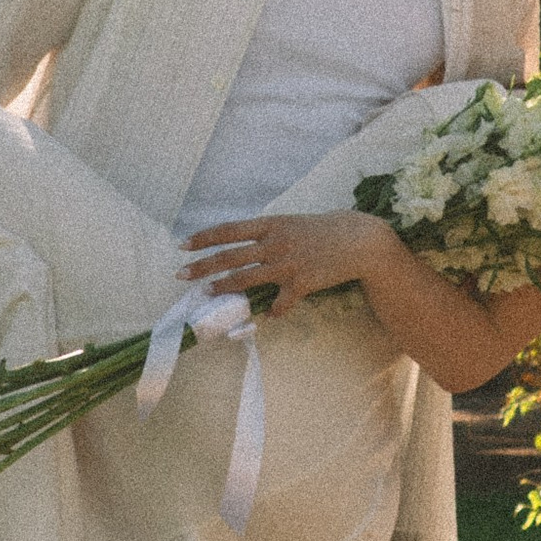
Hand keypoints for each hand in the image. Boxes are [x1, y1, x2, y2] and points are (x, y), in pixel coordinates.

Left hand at [177, 210, 406, 309]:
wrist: (359, 240)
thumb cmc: (322, 230)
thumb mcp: (291, 224)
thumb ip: (267, 235)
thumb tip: (242, 247)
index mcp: (271, 224)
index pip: (229, 230)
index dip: (204, 238)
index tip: (183, 246)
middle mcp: (276, 242)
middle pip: (231, 256)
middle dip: (203, 266)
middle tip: (181, 275)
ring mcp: (289, 263)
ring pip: (248, 278)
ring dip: (225, 288)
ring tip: (207, 294)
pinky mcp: (303, 282)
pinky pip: (282, 302)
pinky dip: (274, 311)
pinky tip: (269, 316)